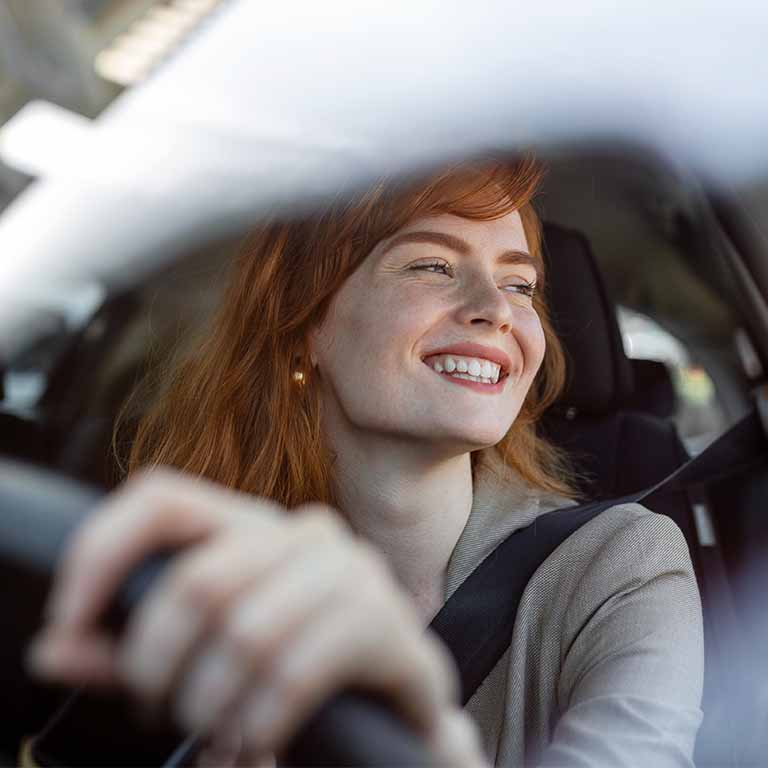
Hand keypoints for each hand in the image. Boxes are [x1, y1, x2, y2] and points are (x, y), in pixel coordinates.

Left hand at [27, 467, 486, 765]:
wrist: (393, 705)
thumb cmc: (288, 670)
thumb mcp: (199, 657)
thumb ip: (128, 653)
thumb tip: (52, 650)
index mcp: (251, 525)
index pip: (162, 498)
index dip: (101, 551)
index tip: (68, 623)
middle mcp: (303, 532)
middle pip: (196, 582)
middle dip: (157, 665)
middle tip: (159, 709)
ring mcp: (351, 571)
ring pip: (245, 632)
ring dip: (211, 705)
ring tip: (213, 733)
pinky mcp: (385, 623)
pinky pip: (296, 673)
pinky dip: (260, 722)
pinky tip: (257, 739)